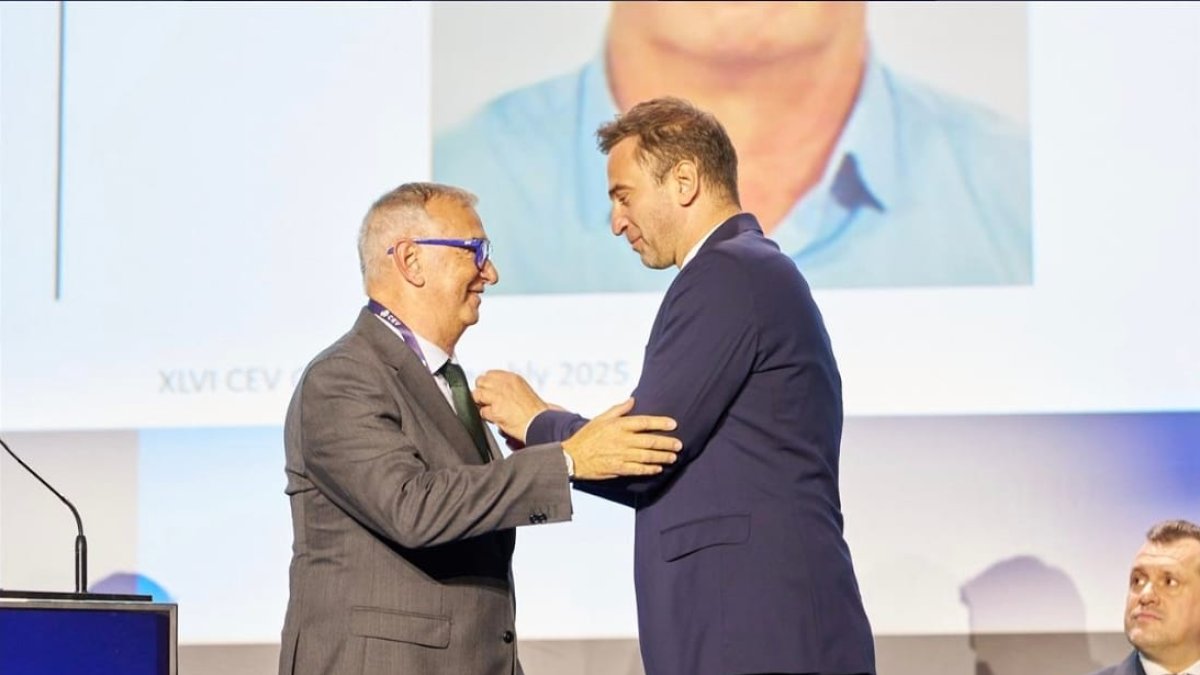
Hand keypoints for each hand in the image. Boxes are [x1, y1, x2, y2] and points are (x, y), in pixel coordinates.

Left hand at [474, 370, 552, 442]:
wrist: (540, 423)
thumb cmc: (535, 412)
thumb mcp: (523, 390)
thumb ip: (508, 387)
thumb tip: (492, 388)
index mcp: (512, 378)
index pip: (489, 374)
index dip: (487, 384)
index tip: (489, 392)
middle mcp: (504, 384)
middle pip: (480, 382)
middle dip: (481, 392)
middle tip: (487, 402)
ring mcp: (498, 396)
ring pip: (476, 395)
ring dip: (482, 404)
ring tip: (491, 410)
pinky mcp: (495, 410)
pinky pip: (482, 412)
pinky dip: (487, 417)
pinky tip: (496, 419)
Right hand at [562, 398, 680, 479]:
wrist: (573, 457)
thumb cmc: (587, 436)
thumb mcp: (601, 418)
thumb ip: (618, 409)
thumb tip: (632, 400)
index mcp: (618, 426)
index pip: (644, 422)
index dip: (660, 422)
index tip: (673, 424)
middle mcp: (622, 440)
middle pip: (650, 441)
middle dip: (667, 443)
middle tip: (679, 445)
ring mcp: (621, 455)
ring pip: (647, 456)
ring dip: (662, 457)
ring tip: (673, 457)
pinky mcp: (619, 468)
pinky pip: (638, 469)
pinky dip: (650, 469)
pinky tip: (658, 468)